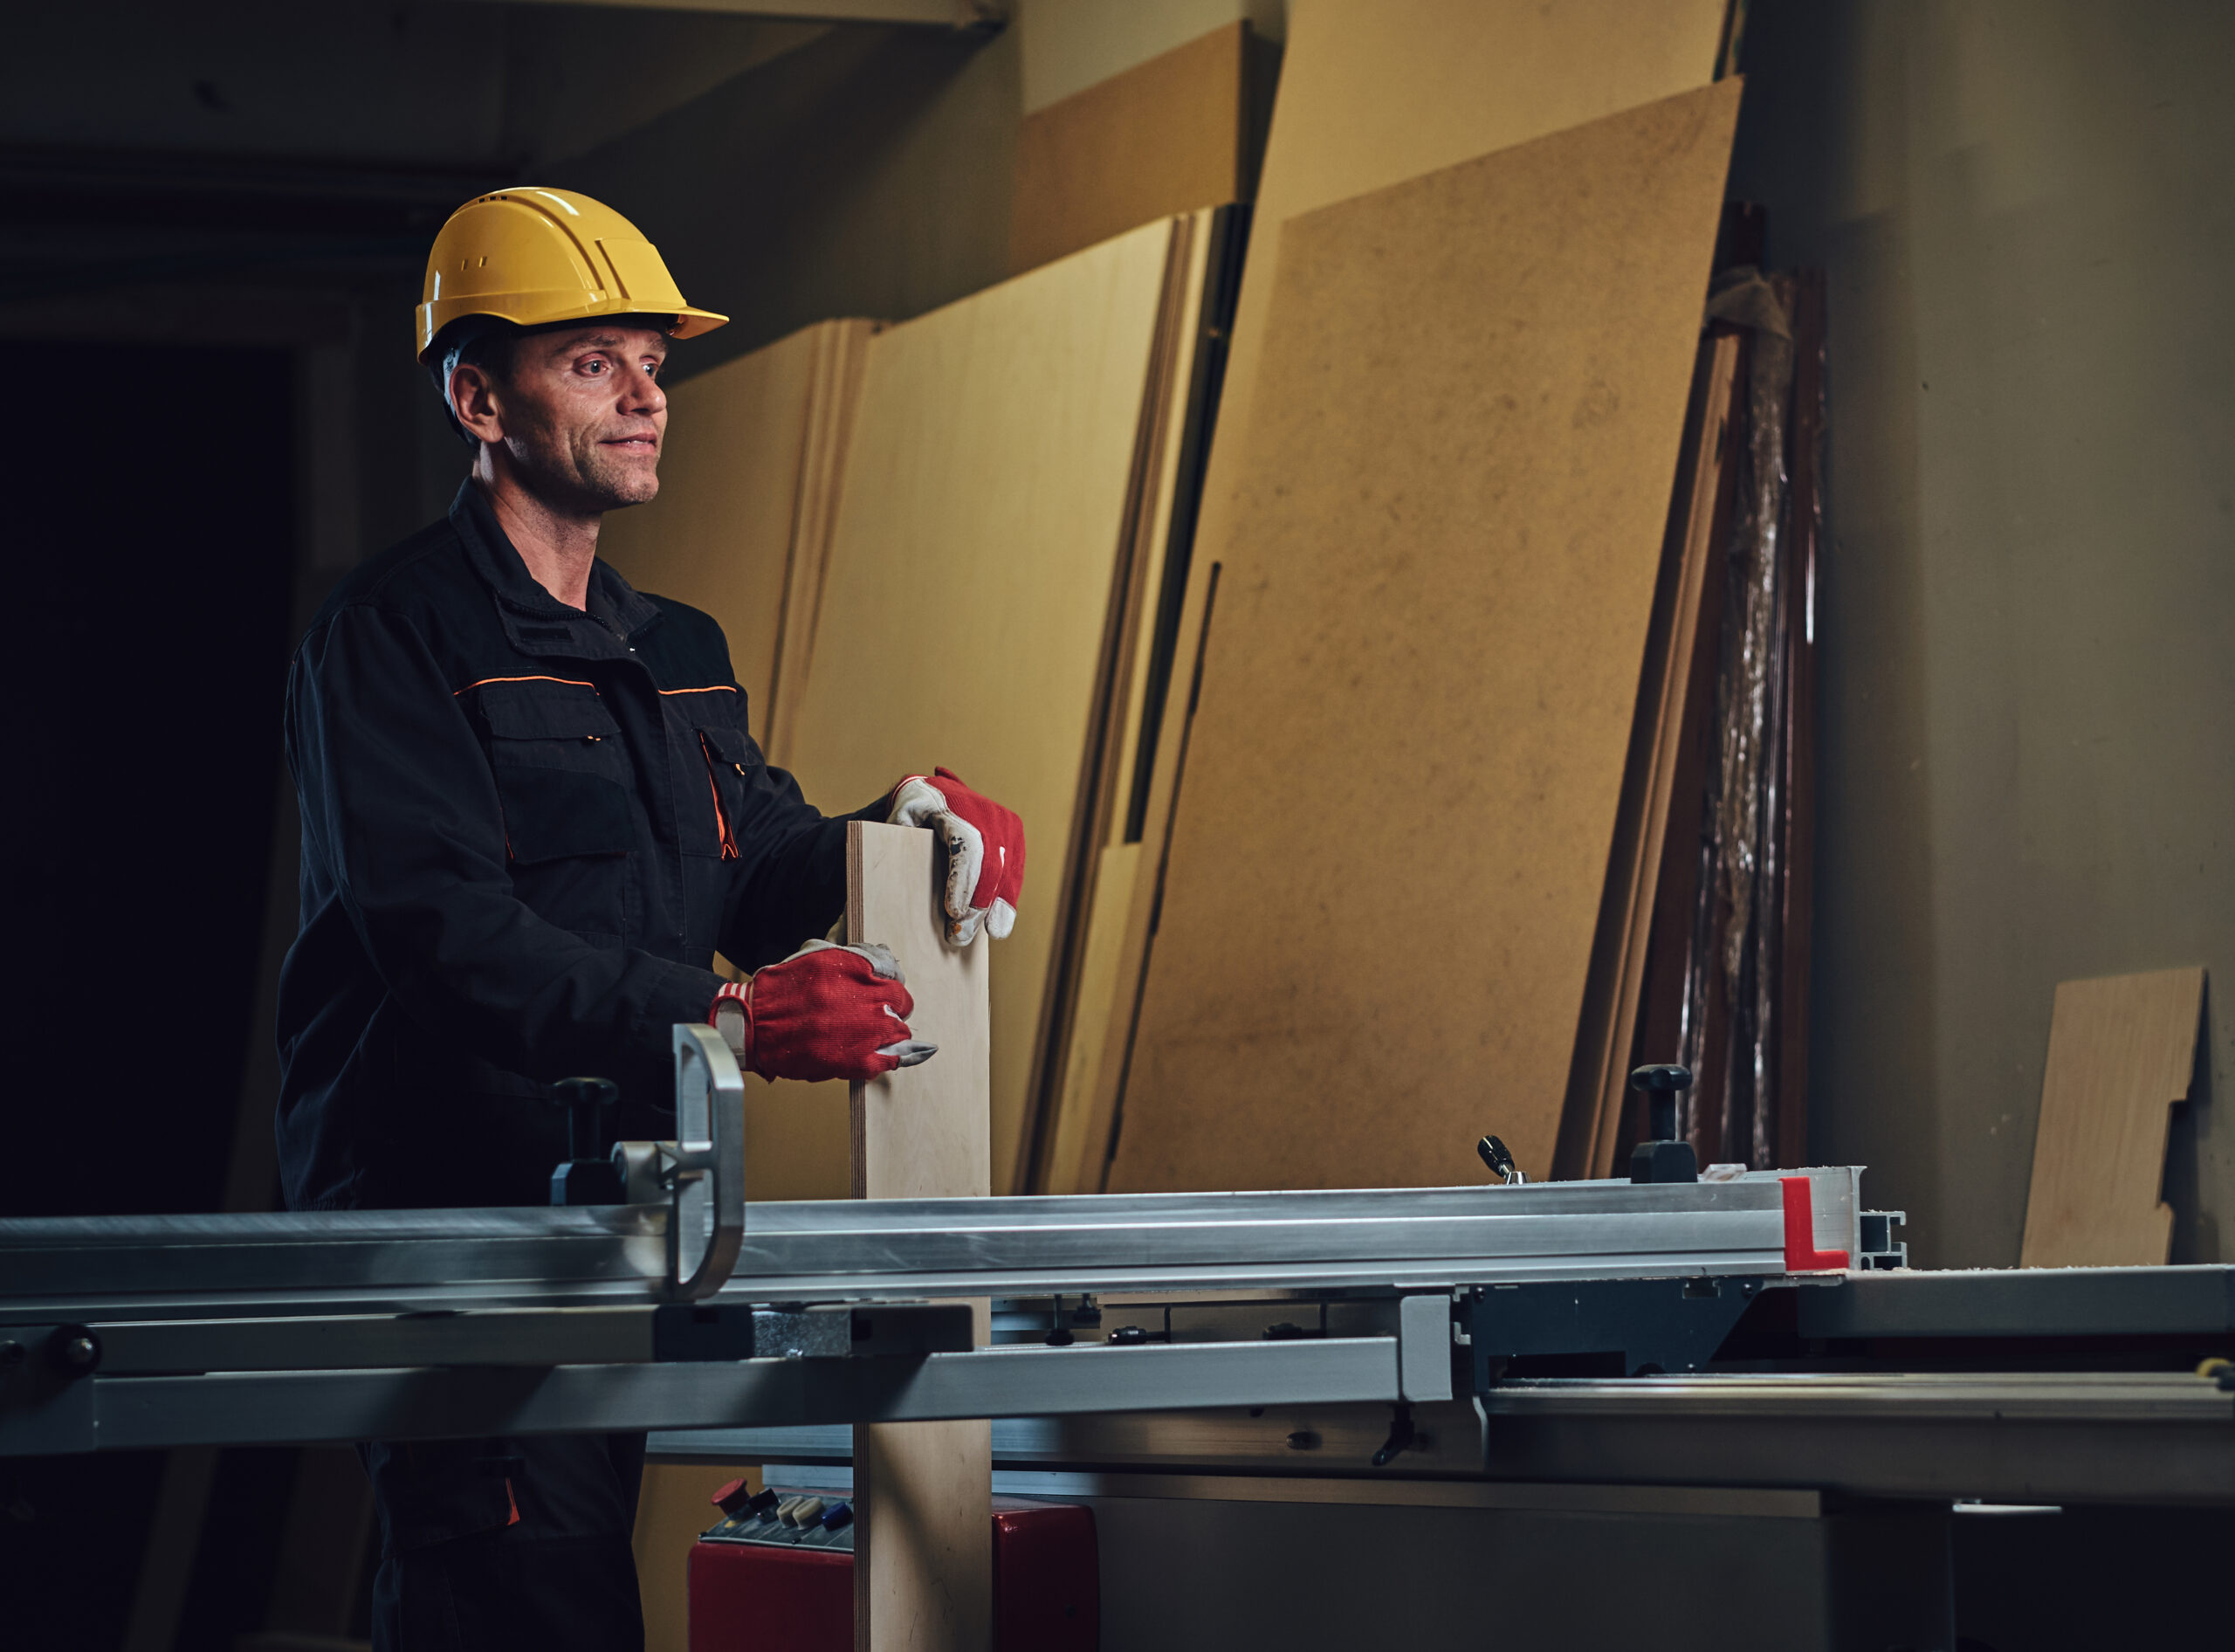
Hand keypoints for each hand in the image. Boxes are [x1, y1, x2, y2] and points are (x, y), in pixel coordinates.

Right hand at [709, 941, 936, 1082]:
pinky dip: (899, 1056)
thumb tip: (884, 955)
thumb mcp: (818, 955)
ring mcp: (867, 1030)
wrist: (754, 1025)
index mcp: (857, 968)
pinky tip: (901, 1053)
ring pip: (900, 1030)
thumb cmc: (782, 990)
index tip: (880, 986)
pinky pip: (893, 1059)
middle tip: (873, 1011)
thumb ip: (854, 955)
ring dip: (890, 1029)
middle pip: (900, 1001)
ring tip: (873, 1032)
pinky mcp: (860, 1060)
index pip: (892, 970)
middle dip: (890, 1004)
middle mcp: (868, 997)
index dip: (886, 979)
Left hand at [886, 768, 1024, 944]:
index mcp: (957, 806)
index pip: (967, 846)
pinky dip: (1007, 901)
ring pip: (1007, 873)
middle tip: (960, 935)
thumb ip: (895, 838)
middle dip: (979, 905)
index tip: (953, 912)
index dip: (963, 881)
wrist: (941, 792)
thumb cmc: (917, 808)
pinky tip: (998, 924)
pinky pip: (1014, 875)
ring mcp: (1007, 827)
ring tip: (987, 934)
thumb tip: (892, 869)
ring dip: (998, 908)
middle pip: (991, 866)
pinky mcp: (1015, 841)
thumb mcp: (900, 814)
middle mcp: (989, 815)